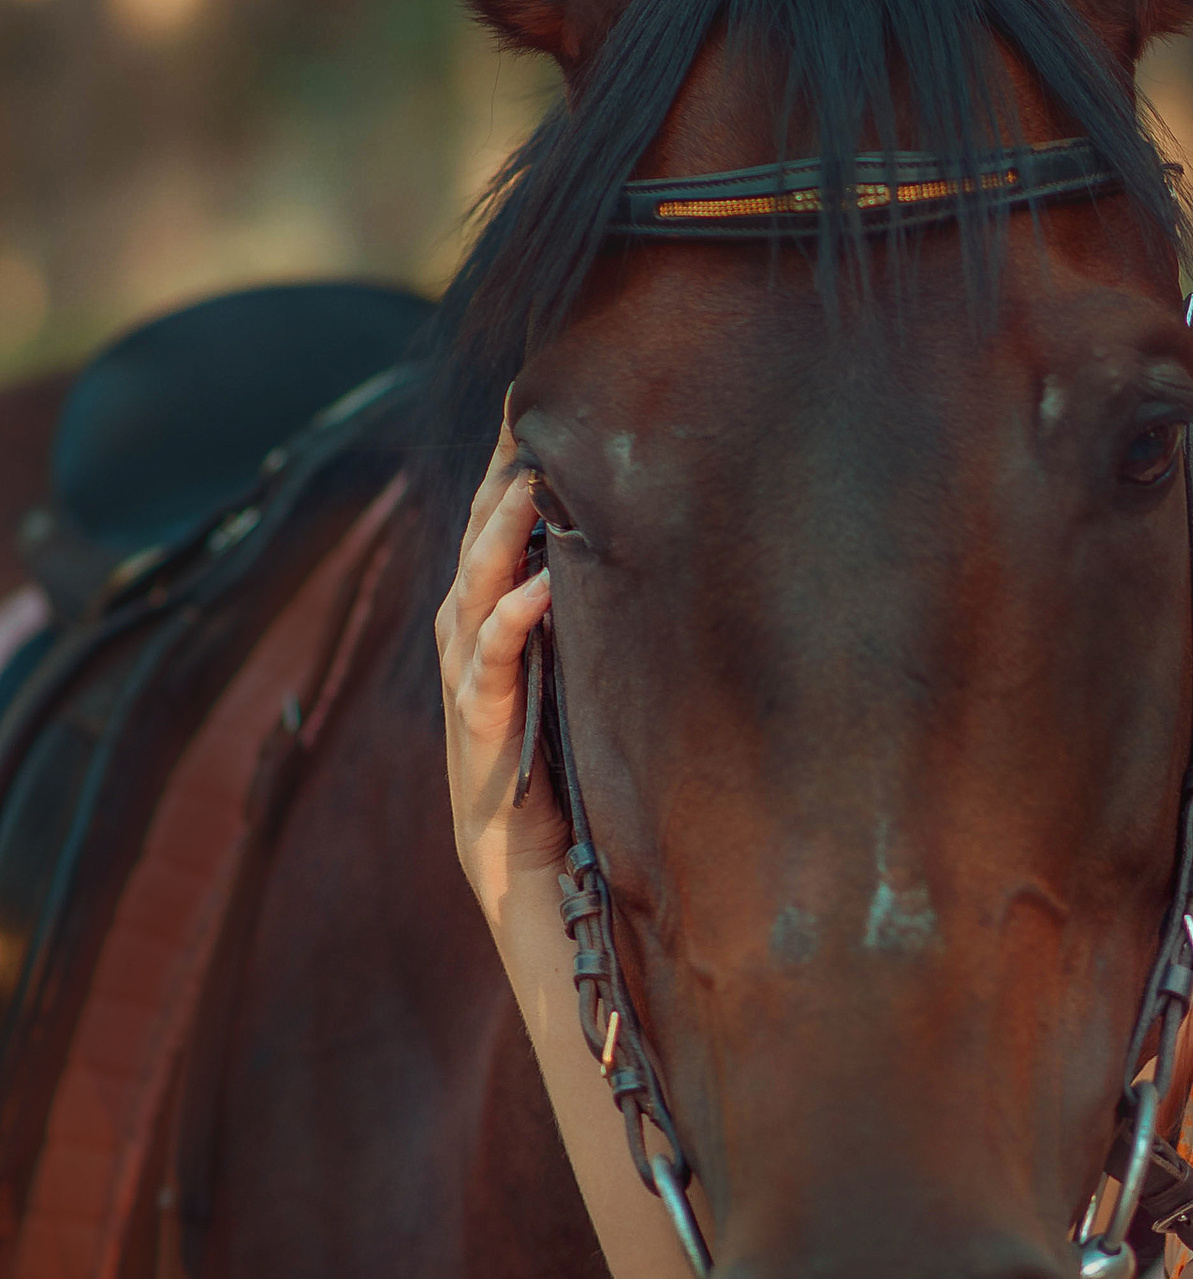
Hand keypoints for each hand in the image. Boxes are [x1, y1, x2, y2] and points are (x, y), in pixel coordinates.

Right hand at [435, 431, 561, 924]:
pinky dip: (510, 623)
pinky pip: (488, 667)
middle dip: (498, 479)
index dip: (508, 467)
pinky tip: (536, 587)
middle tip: (526, 415)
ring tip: (528, 483)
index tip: (534, 402)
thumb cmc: (563, 772)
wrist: (532, 876)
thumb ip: (589, 621)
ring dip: (498, 536)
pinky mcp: (481, 732)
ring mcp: (468, 686)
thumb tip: (639, 557)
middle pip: (477, 543)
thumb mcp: (580, 678)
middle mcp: (470, 645)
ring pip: (473, 591)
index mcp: (493, 625)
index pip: (496, 529)